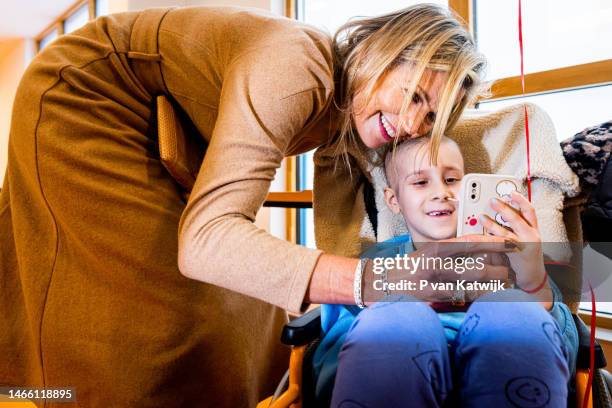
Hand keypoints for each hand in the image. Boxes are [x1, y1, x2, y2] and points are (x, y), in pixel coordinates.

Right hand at [364, 234, 514, 303]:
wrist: (383, 282)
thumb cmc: (409, 267)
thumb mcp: (428, 253)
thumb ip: (450, 252)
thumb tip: (478, 250)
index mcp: (437, 248)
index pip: (470, 242)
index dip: (493, 242)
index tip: (510, 242)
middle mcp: (435, 263)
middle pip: (476, 267)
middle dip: (497, 270)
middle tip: (511, 272)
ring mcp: (433, 281)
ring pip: (470, 285)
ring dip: (489, 287)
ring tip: (503, 286)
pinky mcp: (430, 297)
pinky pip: (458, 299)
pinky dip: (473, 298)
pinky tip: (484, 298)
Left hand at [479, 191, 551, 306]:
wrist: (533, 278)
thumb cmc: (524, 258)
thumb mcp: (523, 240)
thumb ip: (514, 229)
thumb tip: (495, 217)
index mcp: (533, 230)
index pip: (530, 211)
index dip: (521, 200)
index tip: (511, 191)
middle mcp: (532, 235)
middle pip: (518, 218)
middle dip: (504, 208)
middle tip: (492, 200)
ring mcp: (526, 245)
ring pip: (508, 232)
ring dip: (493, 223)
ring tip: (482, 217)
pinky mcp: (518, 255)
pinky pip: (501, 245)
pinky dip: (490, 239)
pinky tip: (481, 236)